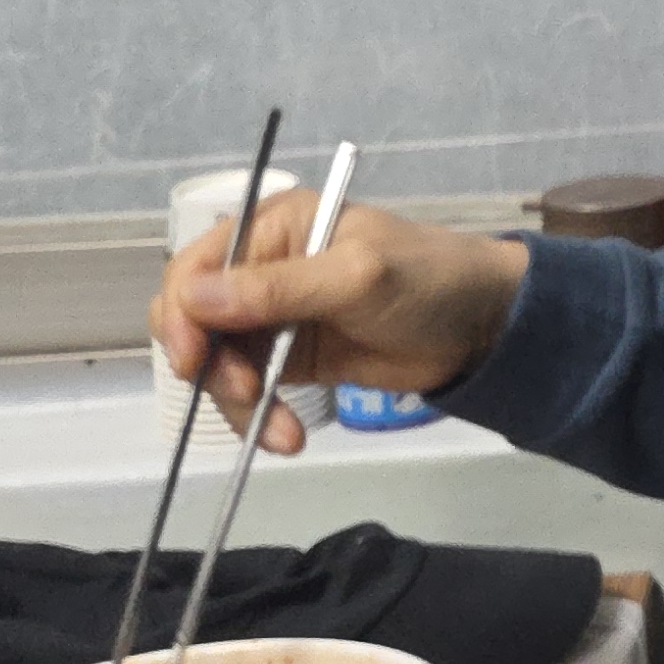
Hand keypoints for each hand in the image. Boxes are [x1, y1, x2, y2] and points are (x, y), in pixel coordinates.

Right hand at [150, 193, 529, 455]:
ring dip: (236, 401)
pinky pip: (248, 388)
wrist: (482, 324)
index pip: (195, 267)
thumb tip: (191, 297)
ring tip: (279, 431)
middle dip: (209, 364)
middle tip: (246, 392)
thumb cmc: (428, 279)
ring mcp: (272, 316)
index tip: (194, 358)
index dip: (182, 313)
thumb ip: (279, 288)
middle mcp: (261, 267)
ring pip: (217, 362)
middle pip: (193, 319)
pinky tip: (286, 437)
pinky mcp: (287, 358)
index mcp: (273, 226)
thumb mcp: (356, 277)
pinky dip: (258, 416)